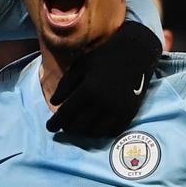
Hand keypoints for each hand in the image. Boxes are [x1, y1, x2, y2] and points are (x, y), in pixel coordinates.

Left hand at [47, 20, 161, 137]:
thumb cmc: (103, 57)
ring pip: (96, 132)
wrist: (135, 54)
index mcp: (88, 90)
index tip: (50, 127)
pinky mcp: (130, 113)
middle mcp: (103, 103)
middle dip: (69, 129)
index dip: (55, 123)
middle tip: (65, 126)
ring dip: (85, 132)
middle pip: (79, 126)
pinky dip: (102, 132)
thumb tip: (54, 103)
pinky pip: (113, 131)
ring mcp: (117, 110)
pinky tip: (96, 127)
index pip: (66, 114)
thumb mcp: (80, 66)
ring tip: (80, 127)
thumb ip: (65, 85)